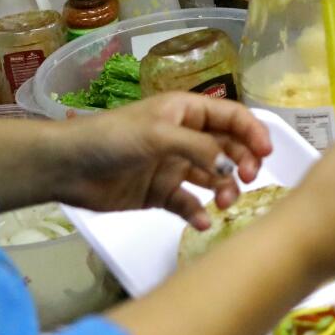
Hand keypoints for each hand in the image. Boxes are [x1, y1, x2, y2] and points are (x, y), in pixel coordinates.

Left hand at [52, 94, 273, 229]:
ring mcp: (173, 166)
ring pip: (212, 178)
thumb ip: (197, 148)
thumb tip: (230, 167)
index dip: (252, 132)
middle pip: (227, 148)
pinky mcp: (160, 194)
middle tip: (248, 180)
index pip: (231, 117)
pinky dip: (198, 213)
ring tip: (225, 203)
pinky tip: (201, 222)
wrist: (67, 167)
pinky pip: (189, 203)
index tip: (267, 152)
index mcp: (185, 112)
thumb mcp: (157, 135)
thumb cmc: (111, 138)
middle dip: (242, 163)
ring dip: (224, 190)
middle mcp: (184, 137)